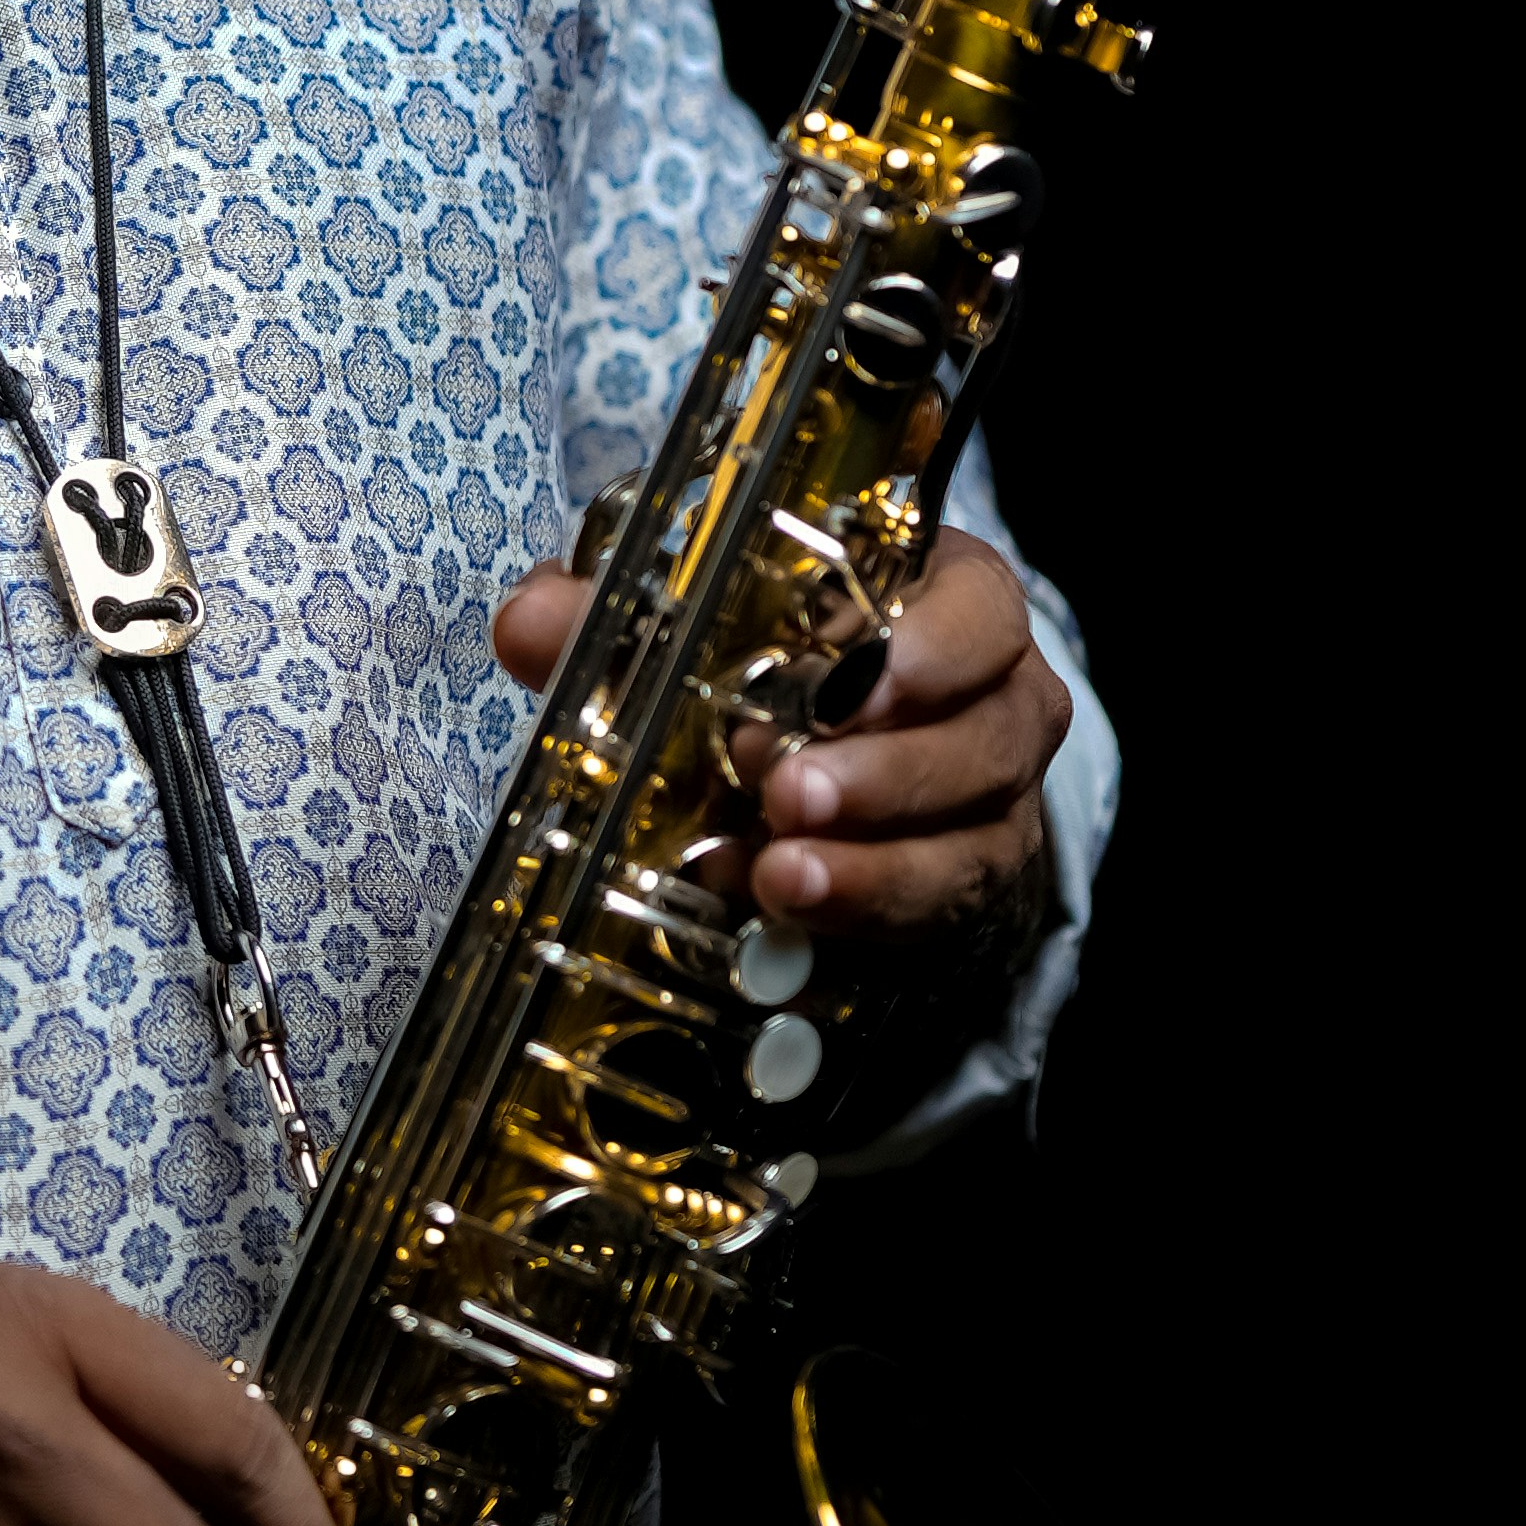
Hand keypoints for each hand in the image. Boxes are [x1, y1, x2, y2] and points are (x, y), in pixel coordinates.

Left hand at [489, 527, 1069, 941]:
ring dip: (870, 868)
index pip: (980, 609)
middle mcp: (995, 704)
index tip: (865, 680)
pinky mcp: (962, 888)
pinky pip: (932, 918)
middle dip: (881, 773)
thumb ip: (615, 619)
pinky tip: (779, 922)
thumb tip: (530, 621)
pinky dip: (853, 923)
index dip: (933, 646)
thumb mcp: (694, 628)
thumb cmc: (775, 663)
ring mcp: (990, 806)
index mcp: (948, 602)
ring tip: (776, 876)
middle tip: (783, 793)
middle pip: (982, 739)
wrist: (825, 760)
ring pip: (968, 843)